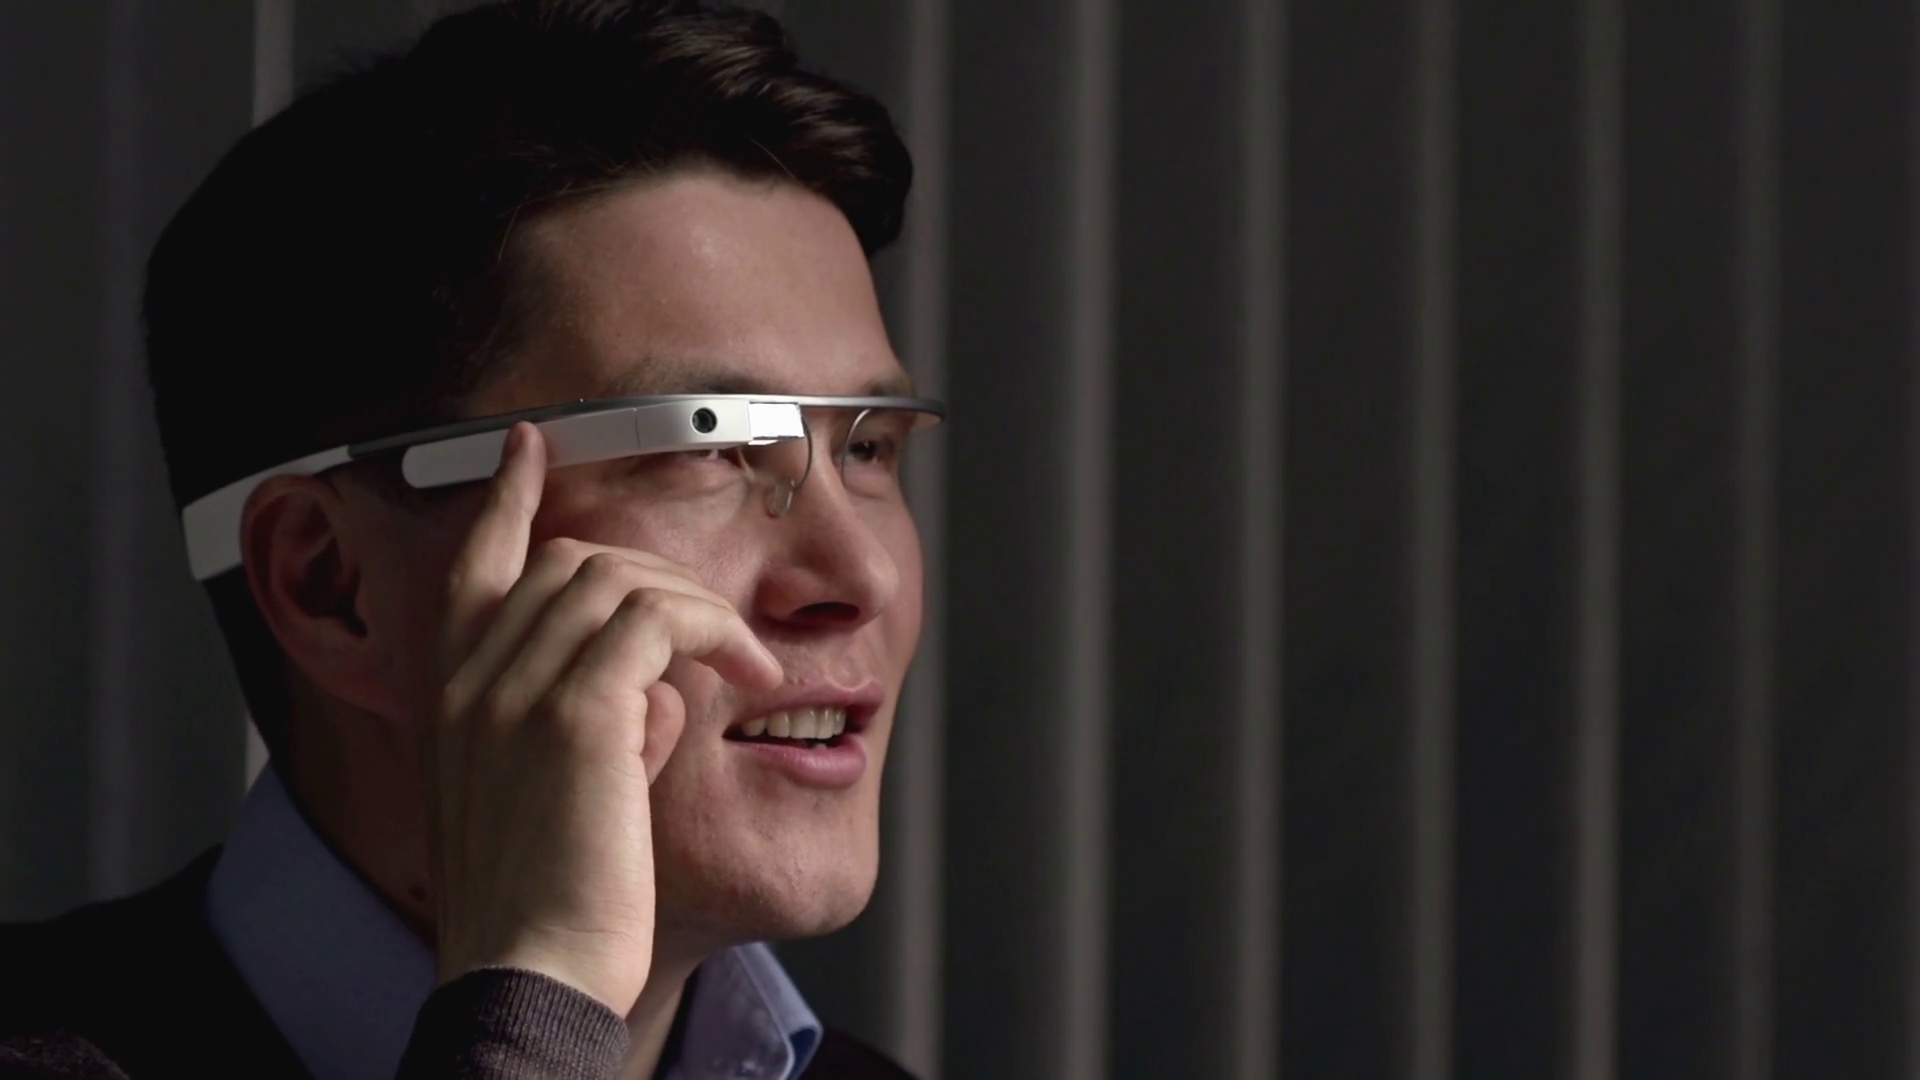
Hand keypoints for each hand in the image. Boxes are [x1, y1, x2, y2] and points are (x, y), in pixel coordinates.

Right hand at [423, 422, 783, 1014]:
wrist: (529, 973)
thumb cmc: (551, 903)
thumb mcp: (555, 794)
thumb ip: (596, 724)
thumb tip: (659, 691)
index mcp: (453, 695)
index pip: (471, 565)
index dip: (504, 499)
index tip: (529, 447)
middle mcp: (473, 679)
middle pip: (569, 560)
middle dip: (658, 574)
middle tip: (716, 627)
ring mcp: (517, 690)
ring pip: (621, 578)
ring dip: (700, 608)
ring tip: (746, 667)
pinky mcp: (577, 712)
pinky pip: (659, 620)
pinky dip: (718, 635)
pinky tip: (750, 678)